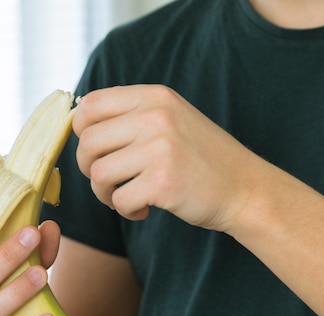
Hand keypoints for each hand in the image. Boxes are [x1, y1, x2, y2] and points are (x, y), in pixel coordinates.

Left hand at [74, 84, 256, 230]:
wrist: (246, 189)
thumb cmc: (200, 159)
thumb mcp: (170, 119)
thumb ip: (130, 114)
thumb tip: (77, 116)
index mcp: (154, 97)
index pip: (90, 105)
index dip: (81, 131)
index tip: (96, 150)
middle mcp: (156, 116)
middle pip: (88, 143)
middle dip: (89, 168)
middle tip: (108, 181)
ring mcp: (160, 148)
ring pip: (98, 174)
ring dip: (105, 193)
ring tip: (127, 196)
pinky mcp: (163, 181)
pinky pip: (119, 200)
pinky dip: (126, 210)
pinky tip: (144, 209)